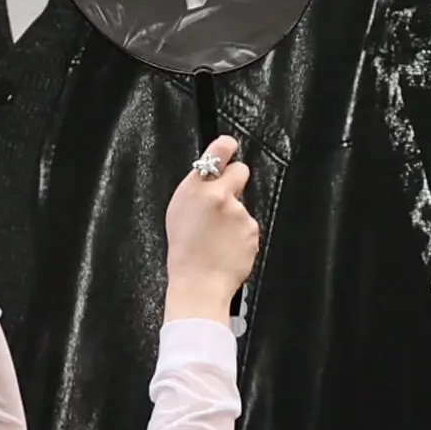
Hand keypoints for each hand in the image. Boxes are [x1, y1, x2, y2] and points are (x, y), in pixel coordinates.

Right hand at [160, 140, 259, 321]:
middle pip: (240, 172)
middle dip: (236, 180)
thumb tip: (212, 177)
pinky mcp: (252, 230)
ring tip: (217, 239)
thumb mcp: (178, 212)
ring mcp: (239, 213)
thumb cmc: (185, 252)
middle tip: (224, 198)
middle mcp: (219, 196)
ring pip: (242, 206)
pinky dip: (240, 235)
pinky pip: (248, 226)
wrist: (199, 284)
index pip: (217, 153)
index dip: (225, 147)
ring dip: (234, 218)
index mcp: (195, 190)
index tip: (229, 145)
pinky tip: (227, 248)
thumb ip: (196, 190)